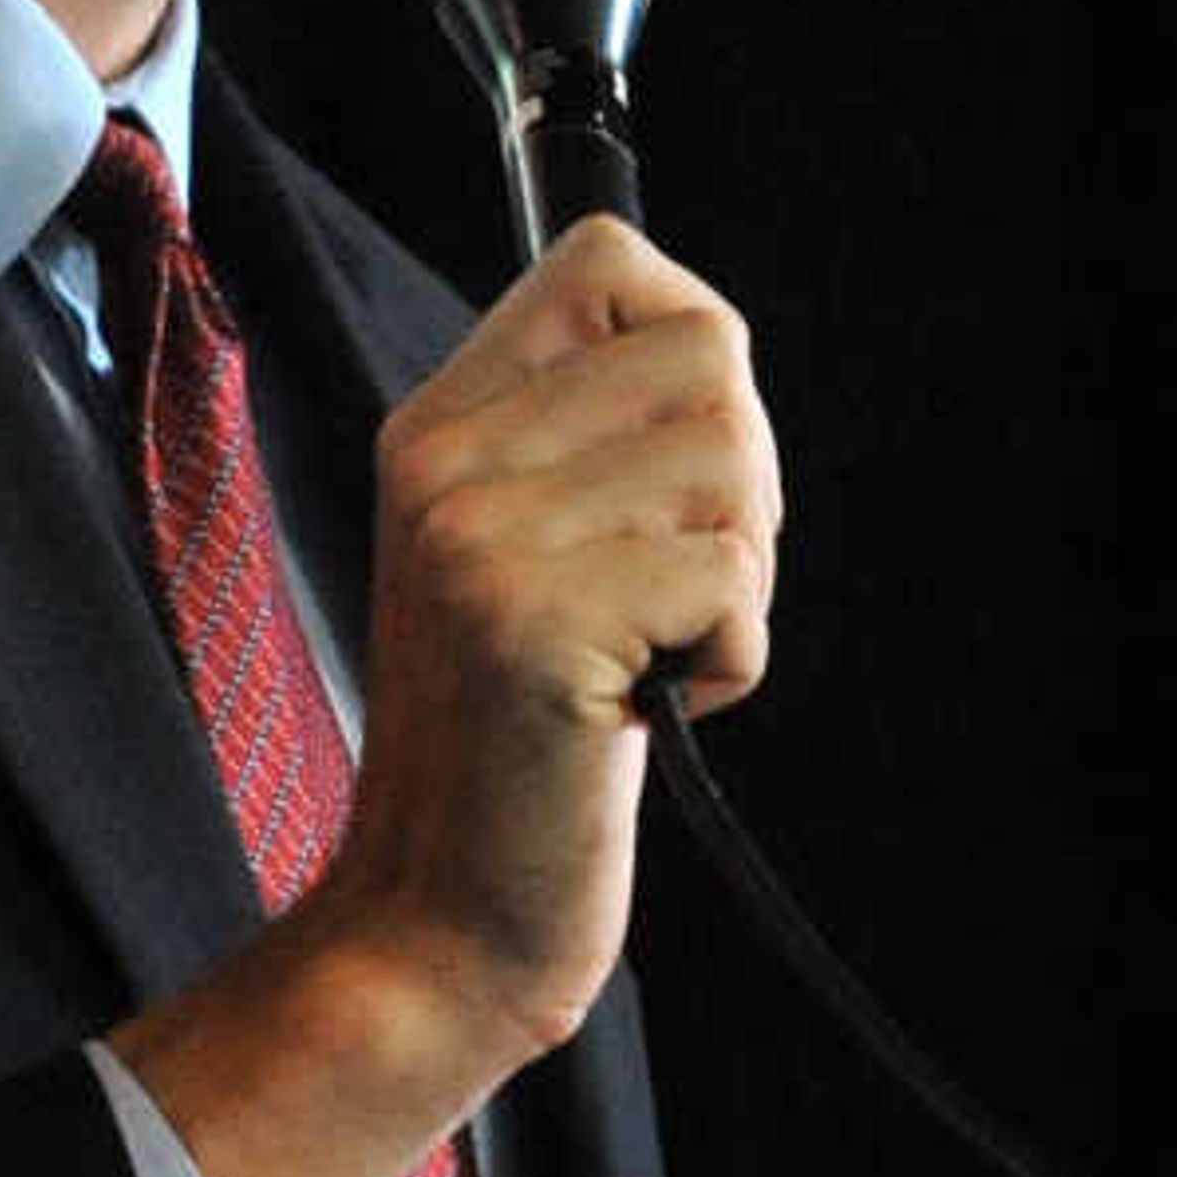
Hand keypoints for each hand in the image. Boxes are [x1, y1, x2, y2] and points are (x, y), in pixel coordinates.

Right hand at [110, 218, 776, 1176]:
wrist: (441, 915)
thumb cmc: (520, 741)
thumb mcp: (524, 555)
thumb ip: (586, 442)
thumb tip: (714, 347)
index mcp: (438, 423)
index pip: (611, 261)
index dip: (692, 345)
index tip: (675, 471)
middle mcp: (446, 458)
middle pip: (710, 355)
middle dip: (739, 485)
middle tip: (666, 598)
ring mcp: (479, 536)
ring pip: (734, 464)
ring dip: (735, 581)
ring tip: (645, 656)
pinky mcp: (536, 622)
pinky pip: (731, 580)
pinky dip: (729, 661)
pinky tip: (644, 711)